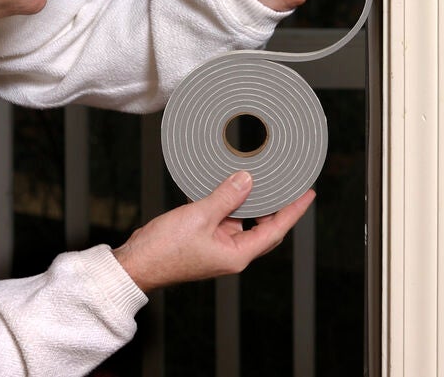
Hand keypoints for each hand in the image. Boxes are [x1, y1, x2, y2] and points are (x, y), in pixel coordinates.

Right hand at [111, 171, 314, 292]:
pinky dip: (227, 203)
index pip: (275, 230)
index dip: (293, 211)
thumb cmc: (164, 250)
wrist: (136, 264)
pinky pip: (224, 219)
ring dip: (249, 201)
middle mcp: (231, 253)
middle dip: (276, 206)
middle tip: (288, 184)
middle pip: (264, 228)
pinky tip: (225, 186)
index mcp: (237, 255)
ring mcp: (217, 248)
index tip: (307, 194)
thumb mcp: (200, 217)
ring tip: (257, 178)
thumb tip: (247, 180)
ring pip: (242, 221)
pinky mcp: (204, 240)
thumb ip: (226, 197)